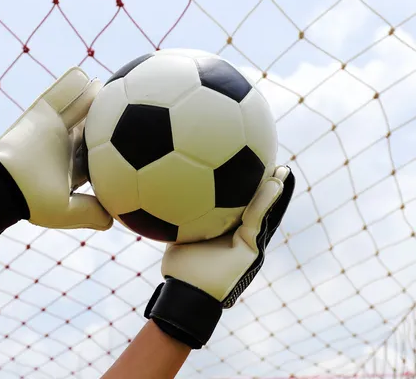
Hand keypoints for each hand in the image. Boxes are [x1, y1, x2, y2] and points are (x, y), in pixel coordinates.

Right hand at [0, 68, 112, 238]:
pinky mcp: (38, 114)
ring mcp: (52, 127)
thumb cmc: (32, 200)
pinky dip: (68, 84)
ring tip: (111, 82)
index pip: (100, 152)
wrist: (2, 185)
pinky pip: (56, 95)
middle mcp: (66, 144)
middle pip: (92, 125)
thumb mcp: (66, 212)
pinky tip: (83, 74)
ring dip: (91, 95)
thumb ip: (89, 213)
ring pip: (76, 107)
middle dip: (108, 115)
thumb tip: (113, 221)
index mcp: (75, 165)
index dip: (116, 143)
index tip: (136, 135)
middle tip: (129, 101)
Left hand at [144, 166, 294, 348]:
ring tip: (283, 169)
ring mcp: (249, 243)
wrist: (187, 293)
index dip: (250, 186)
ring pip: (265, 211)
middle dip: (268, 185)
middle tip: (275, 163)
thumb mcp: (180, 234)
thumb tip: (171, 193)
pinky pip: (258, 220)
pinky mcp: (252, 249)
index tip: (254, 162)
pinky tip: (273, 182)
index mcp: (226, 231)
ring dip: (275, 190)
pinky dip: (266, 201)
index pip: (242, 204)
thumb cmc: (180, 267)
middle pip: (258, 205)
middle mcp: (240, 235)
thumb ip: (183, 216)